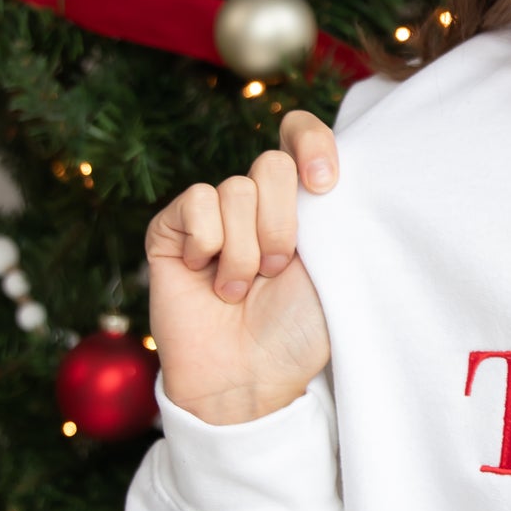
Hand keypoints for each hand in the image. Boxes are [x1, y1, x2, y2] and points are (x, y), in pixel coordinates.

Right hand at [143, 110, 339, 424]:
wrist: (250, 376)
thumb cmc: (299, 330)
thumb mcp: (339, 267)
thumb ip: (339, 213)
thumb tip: (337, 171)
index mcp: (301, 203)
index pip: (301, 134)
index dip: (313, 144)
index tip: (325, 185)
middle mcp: (256, 203)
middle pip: (271, 164)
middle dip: (280, 224)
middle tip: (276, 270)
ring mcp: (212, 215)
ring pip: (234, 190)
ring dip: (244, 250)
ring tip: (240, 288)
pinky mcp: (171, 231)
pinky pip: (195, 203)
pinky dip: (207, 244)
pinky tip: (205, 276)